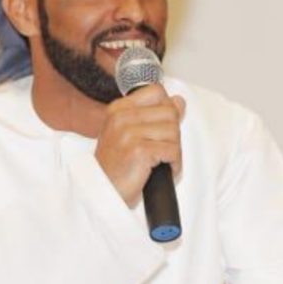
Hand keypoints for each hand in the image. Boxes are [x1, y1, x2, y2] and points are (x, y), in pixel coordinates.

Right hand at [95, 84, 184, 205]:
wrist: (104, 192)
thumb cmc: (116, 167)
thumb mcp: (129, 133)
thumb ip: (153, 114)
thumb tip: (178, 101)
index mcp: (118, 109)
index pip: (156, 91)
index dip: (166, 108)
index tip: (159, 127)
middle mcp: (122, 118)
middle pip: (169, 112)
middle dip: (171, 134)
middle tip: (158, 150)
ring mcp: (129, 133)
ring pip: (174, 132)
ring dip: (172, 151)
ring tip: (158, 162)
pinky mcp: (140, 151)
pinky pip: (173, 151)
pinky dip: (173, 165)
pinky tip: (159, 170)